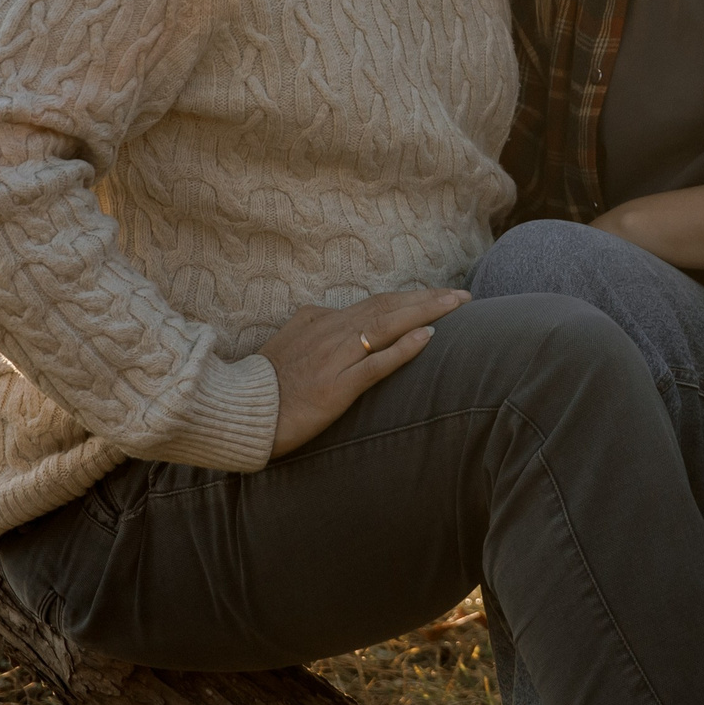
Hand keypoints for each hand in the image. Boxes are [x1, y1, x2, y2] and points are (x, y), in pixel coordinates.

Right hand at [259, 287, 466, 456]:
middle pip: (389, 307)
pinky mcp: (335, 387)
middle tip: (463, 295)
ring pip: (387, 326)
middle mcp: (332, 332)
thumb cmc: (263, 381)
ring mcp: (335, 358)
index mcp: (322, 320)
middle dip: (429, 299)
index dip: (411, 297)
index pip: (377, 302)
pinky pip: (375, 364)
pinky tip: (427, 338)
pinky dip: (403, 349)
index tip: (441, 294)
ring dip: (425, 313)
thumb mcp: (287, 340)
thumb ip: (311, 324)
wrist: (240, 409)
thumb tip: (324, 311)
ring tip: (456, 305)